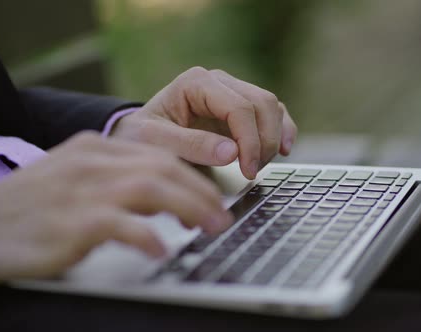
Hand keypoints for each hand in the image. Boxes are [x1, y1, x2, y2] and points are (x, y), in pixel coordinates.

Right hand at [0, 132, 231, 287]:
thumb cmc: (29, 208)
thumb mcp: (75, 180)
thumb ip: (117, 182)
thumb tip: (165, 198)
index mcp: (95, 148)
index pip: (157, 155)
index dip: (193, 176)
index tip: (213, 197)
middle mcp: (92, 162)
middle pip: (162, 168)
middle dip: (201, 192)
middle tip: (222, 217)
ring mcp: (81, 189)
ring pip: (150, 188)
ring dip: (189, 207)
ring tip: (209, 228)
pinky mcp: (71, 222)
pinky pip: (120, 224)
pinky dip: (146, 235)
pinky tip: (161, 249)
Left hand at [111, 67, 297, 179]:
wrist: (137, 135)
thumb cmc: (141, 136)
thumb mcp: (154, 142)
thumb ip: (190, 145)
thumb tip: (232, 152)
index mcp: (196, 82)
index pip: (238, 107)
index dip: (250, 140)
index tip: (247, 169)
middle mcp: (218, 81)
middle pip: (262, 104)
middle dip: (264, 141)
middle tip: (252, 171)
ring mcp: (233, 91)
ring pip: (272, 107)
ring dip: (273, 138)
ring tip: (258, 166)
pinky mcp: (242, 107)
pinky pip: (273, 112)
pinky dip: (283, 130)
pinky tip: (283, 150)